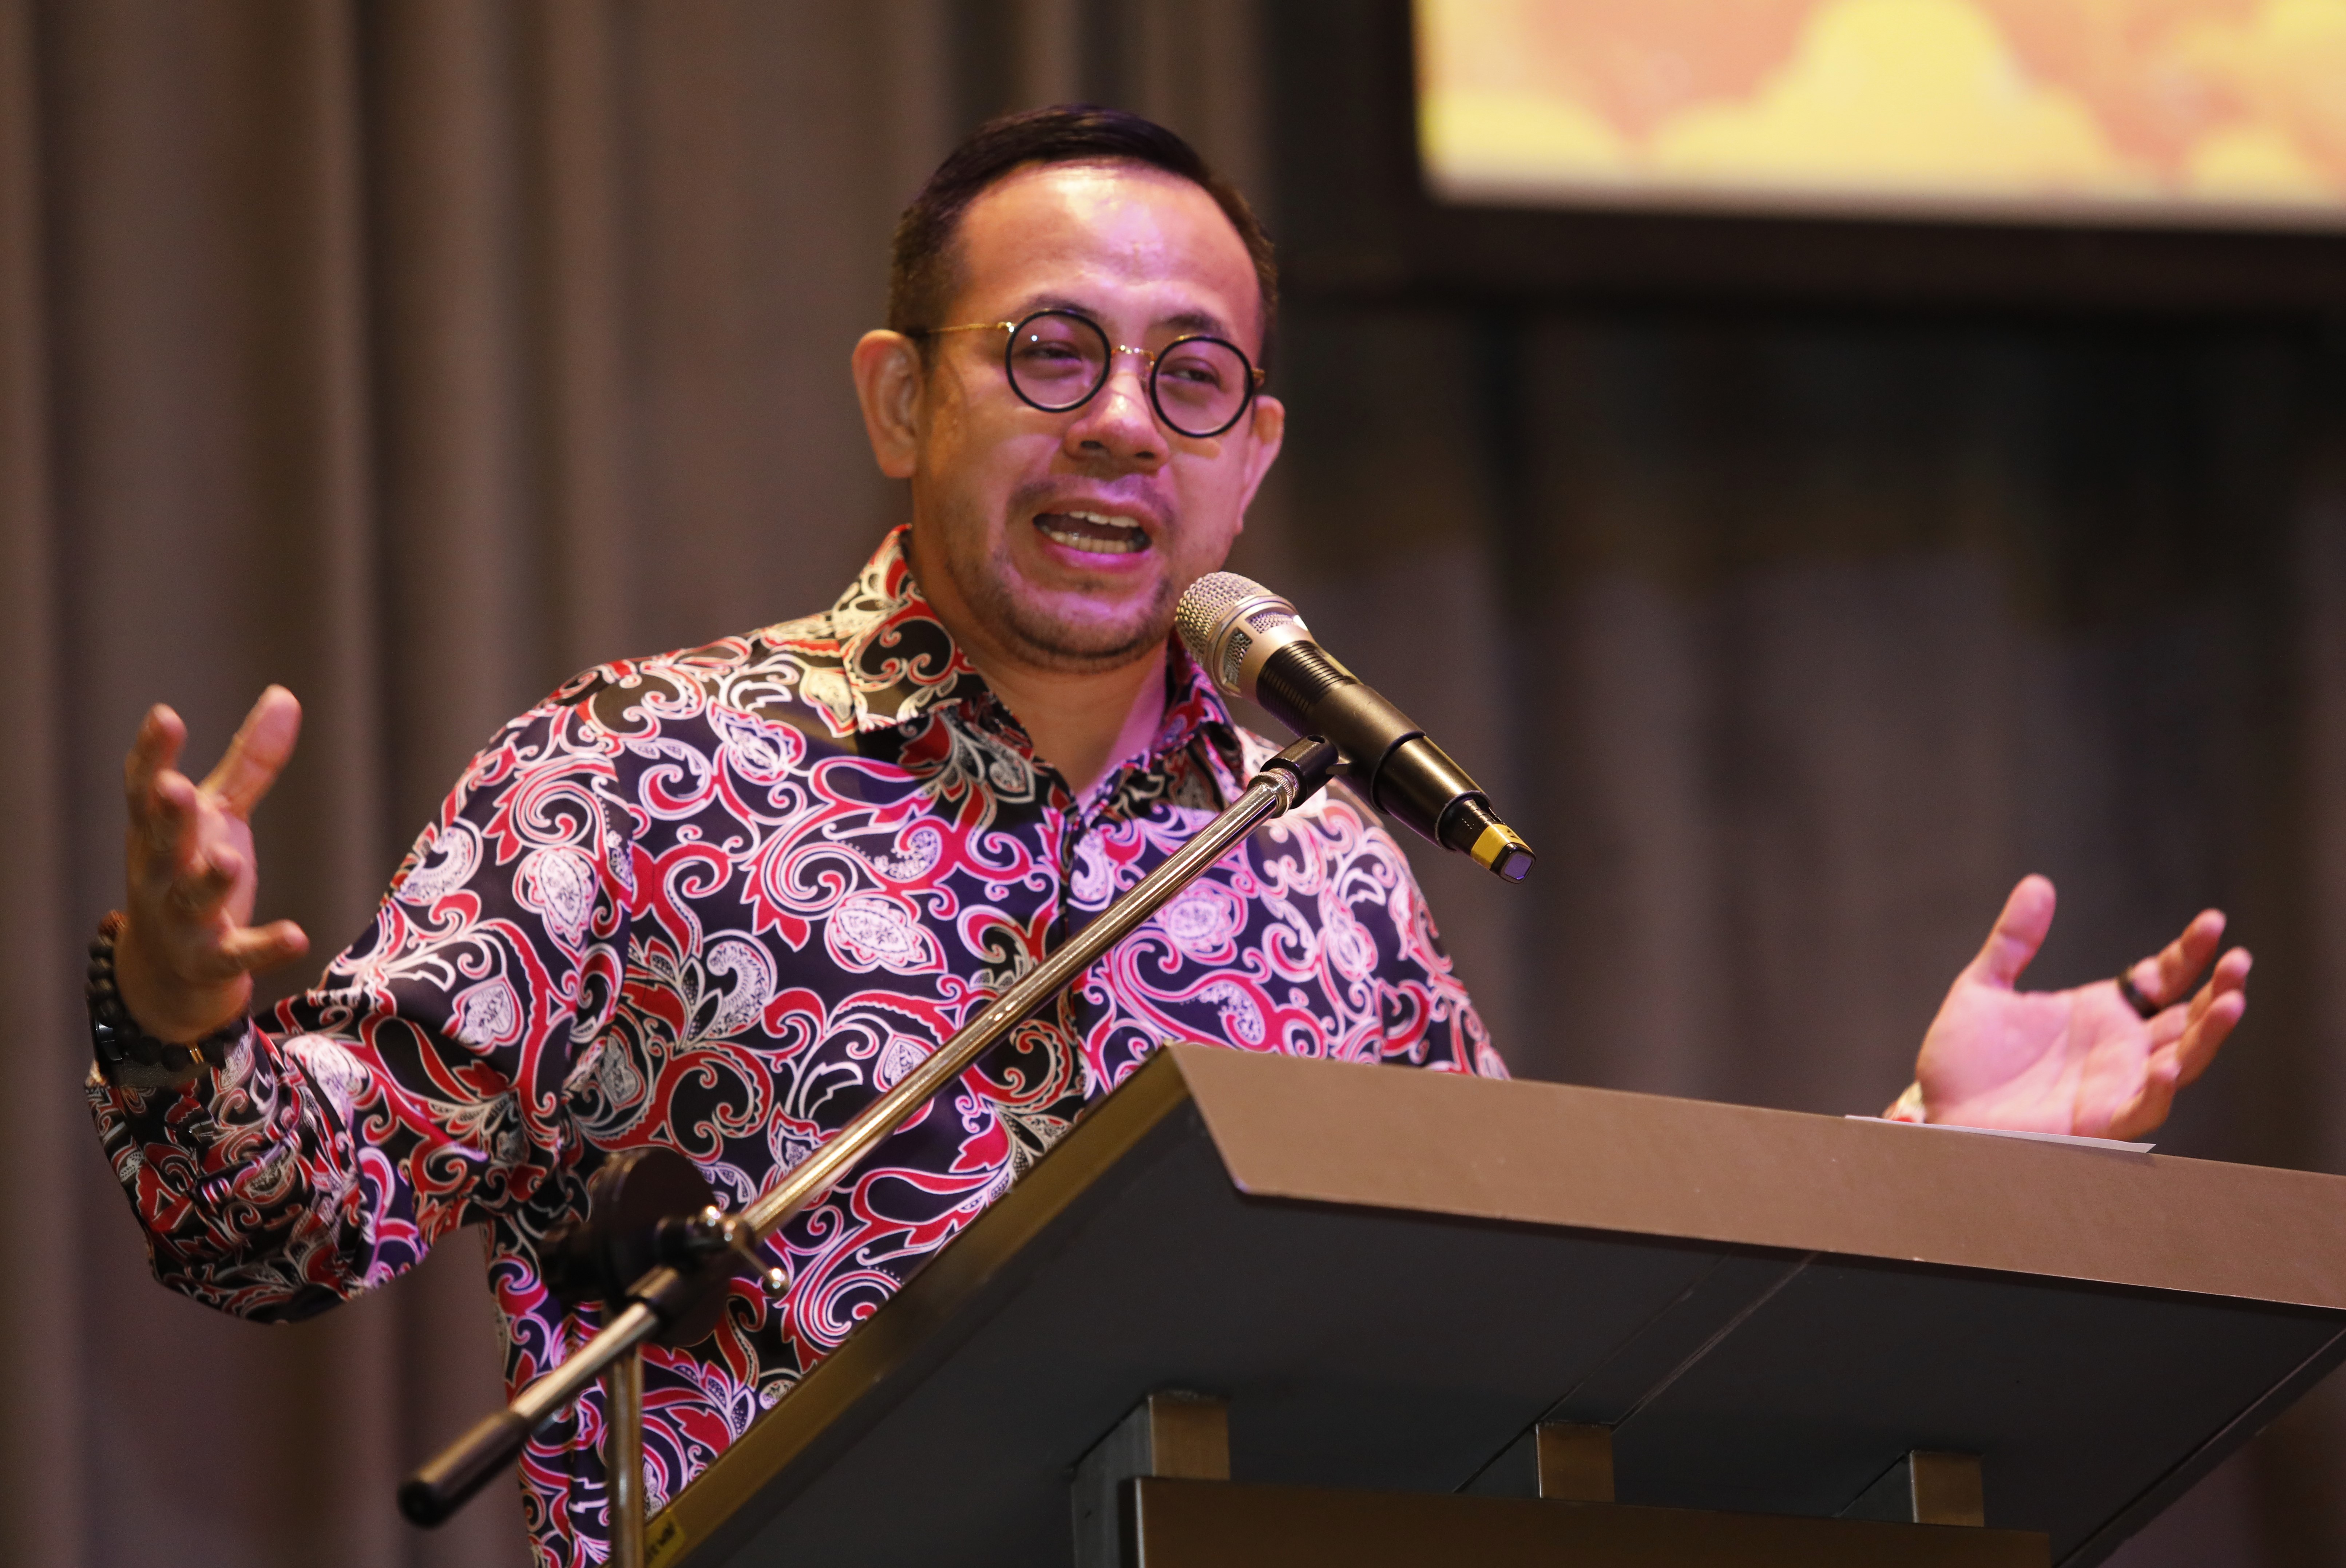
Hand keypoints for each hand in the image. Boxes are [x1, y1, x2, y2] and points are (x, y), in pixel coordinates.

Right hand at [115, 687, 309, 1041]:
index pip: (145, 789)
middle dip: (166, 816)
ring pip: (191, 899)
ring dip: (207, 880)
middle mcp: (160, 874)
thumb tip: (285, 695)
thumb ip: (249, 763)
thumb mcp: (218, 816)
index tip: (165, 716)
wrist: (168, 973)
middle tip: (175, 787)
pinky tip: (297, 935)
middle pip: (159, 842)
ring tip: (228, 860)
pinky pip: (237, 956)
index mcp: (158, 832)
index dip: (152, 754)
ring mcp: (181, 921)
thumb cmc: (191, 872)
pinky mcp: (212, 962)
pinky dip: (265, 946)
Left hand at [1901, 874, 2249, 1140]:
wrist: (1936, 1109)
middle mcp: (2119, 1049)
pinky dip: (2158, 1091)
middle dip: (2218, 990)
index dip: (2189, 953)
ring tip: (2231, 1001)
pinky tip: (2168, 1067)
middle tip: (2240, 959)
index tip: (2213, 922)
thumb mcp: (1983, 987)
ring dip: (2207, 1035)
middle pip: (2185, 1018)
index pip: (2162, 978)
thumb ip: (2013, 940)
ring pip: (2181, 1062)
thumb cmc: (1963, 1059)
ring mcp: (2114, 1086)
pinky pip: (2141, 1109)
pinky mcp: (2098, 1123)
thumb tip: (2038, 883)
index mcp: (2100, 1013)